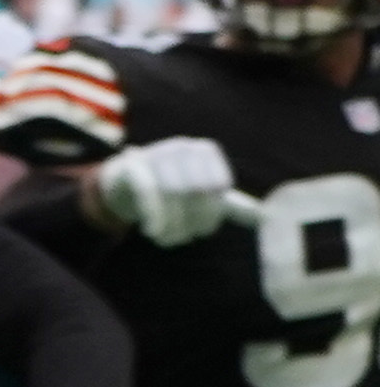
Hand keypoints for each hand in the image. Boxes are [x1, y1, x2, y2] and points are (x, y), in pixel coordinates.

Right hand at [90, 136, 238, 247]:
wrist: (120, 183)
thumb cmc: (165, 192)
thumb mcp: (196, 194)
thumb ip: (224, 203)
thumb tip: (265, 217)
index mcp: (206, 151)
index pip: (219, 185)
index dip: (212, 214)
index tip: (203, 231)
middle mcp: (184, 147)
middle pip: (196, 190)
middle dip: (191, 221)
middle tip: (184, 239)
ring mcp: (157, 152)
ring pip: (172, 193)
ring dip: (170, 223)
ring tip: (166, 239)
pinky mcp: (133, 163)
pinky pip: (148, 191)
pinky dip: (153, 214)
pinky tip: (151, 230)